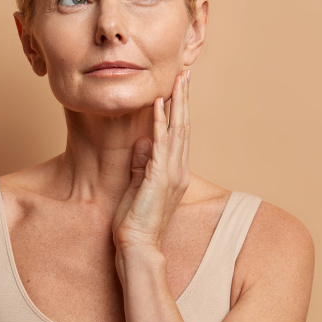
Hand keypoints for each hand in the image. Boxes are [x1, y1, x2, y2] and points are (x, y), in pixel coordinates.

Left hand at [112, 69, 190, 255]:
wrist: (138, 246)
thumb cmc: (136, 222)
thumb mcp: (138, 187)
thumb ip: (142, 165)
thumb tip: (142, 142)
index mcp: (174, 172)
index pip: (179, 135)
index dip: (179, 110)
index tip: (179, 89)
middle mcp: (178, 170)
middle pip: (183, 127)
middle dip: (184, 99)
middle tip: (185, 74)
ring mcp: (171, 173)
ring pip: (177, 130)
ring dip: (177, 103)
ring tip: (178, 80)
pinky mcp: (159, 176)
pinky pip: (161, 143)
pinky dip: (160, 121)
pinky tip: (159, 104)